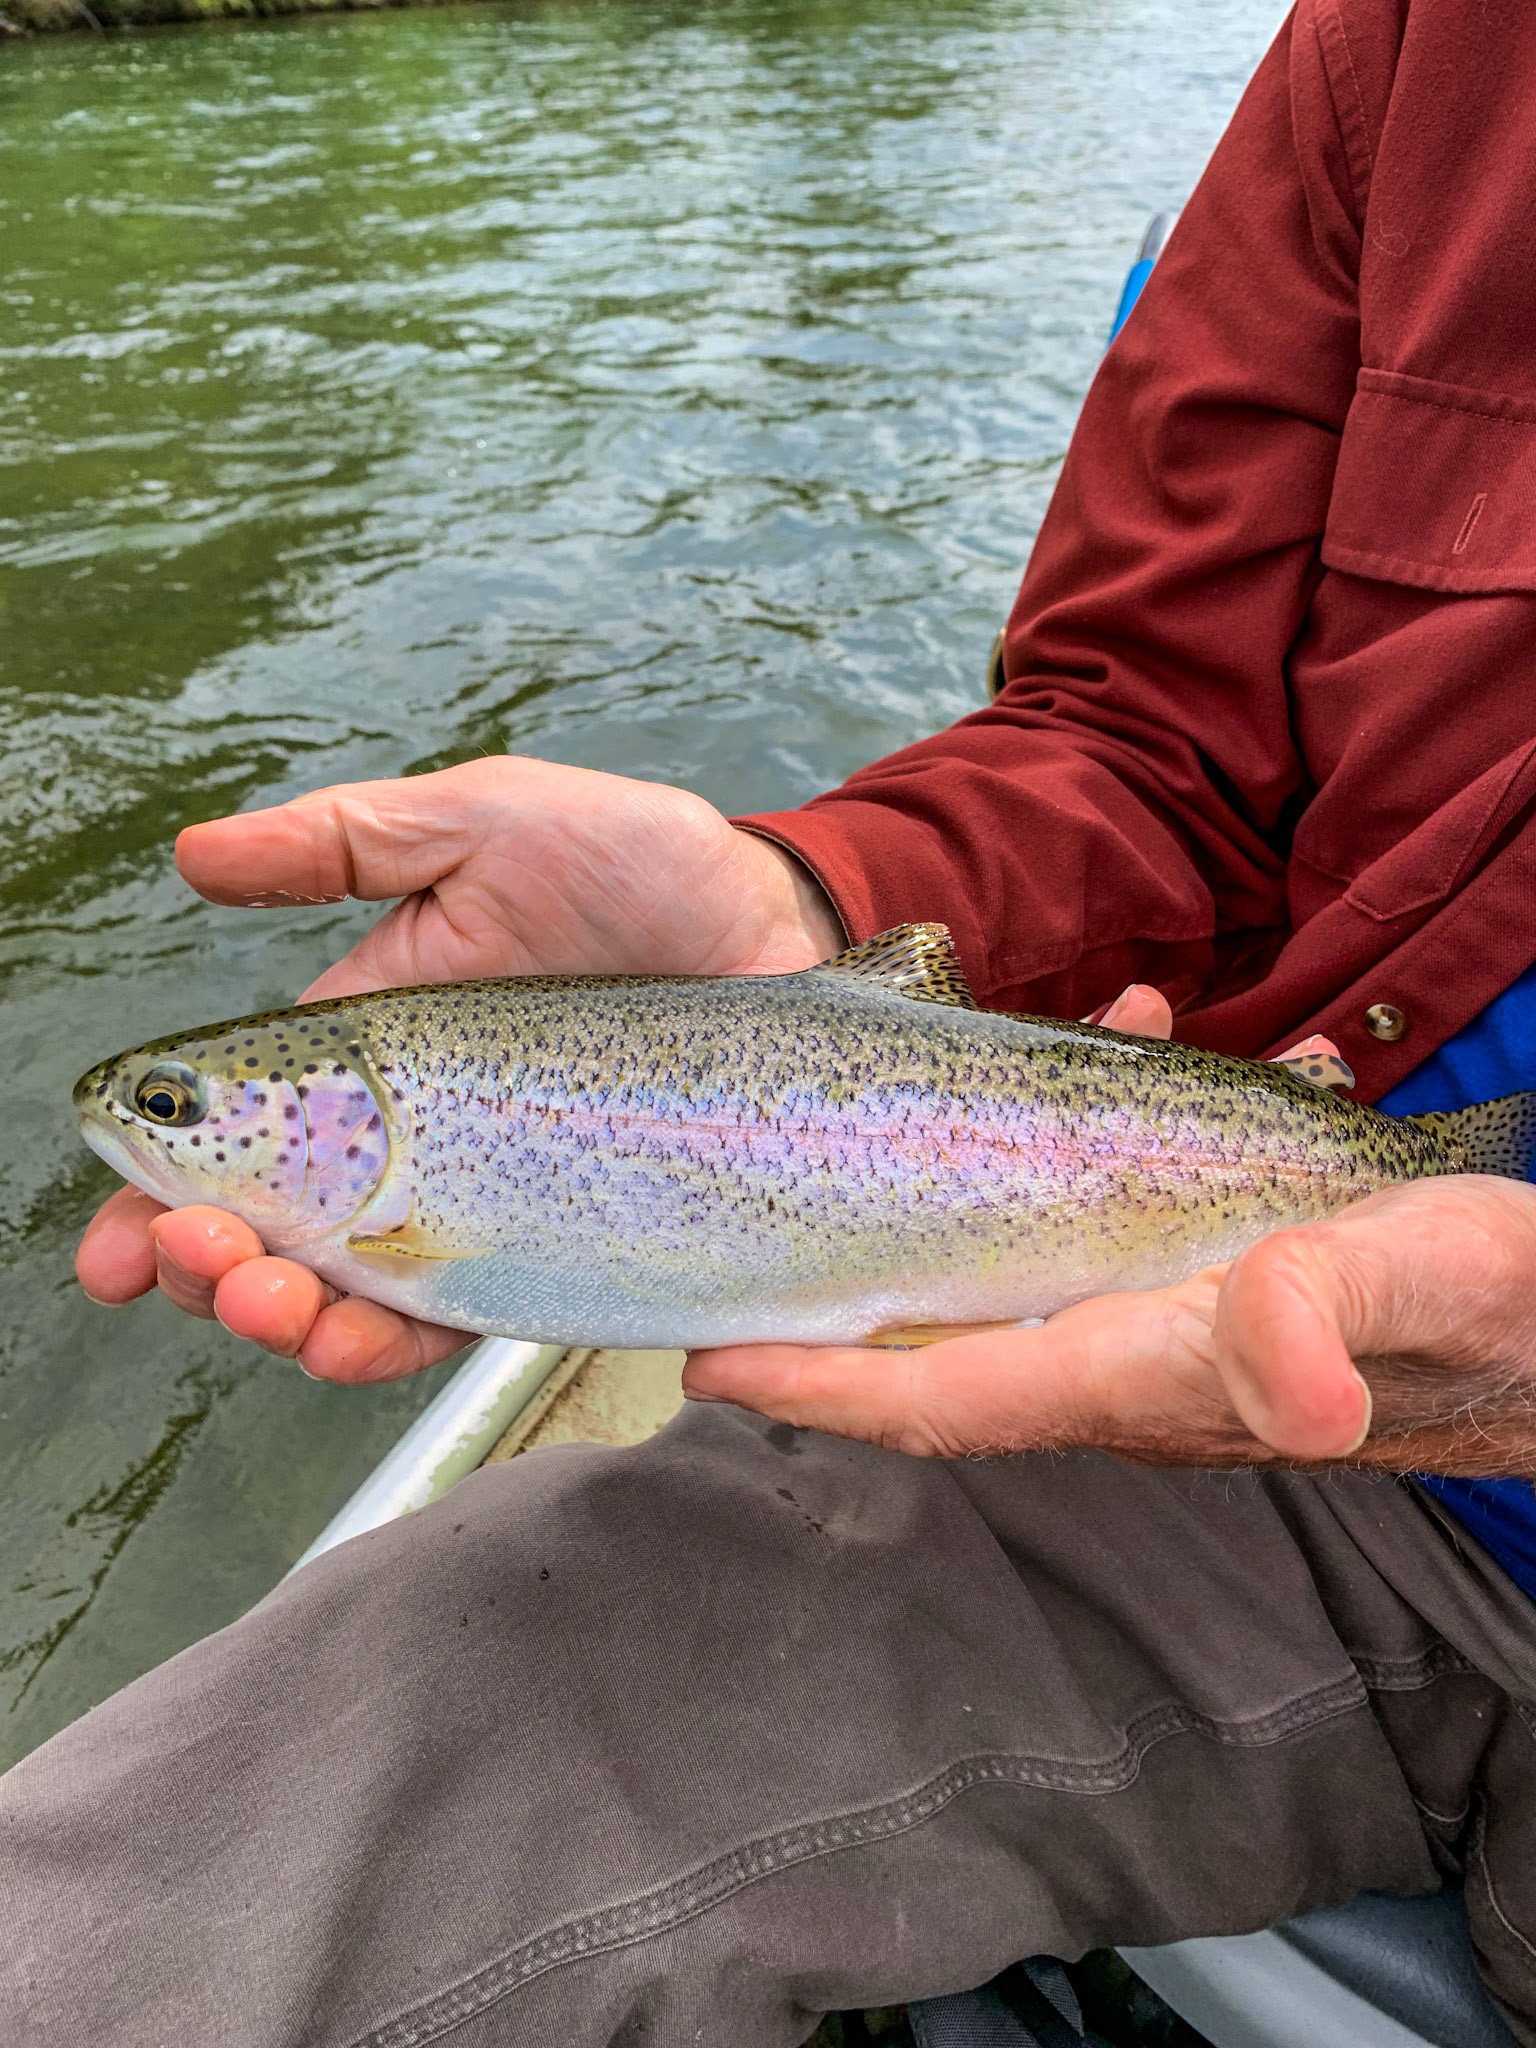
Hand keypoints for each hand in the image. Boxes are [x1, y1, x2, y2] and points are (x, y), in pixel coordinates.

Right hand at [77, 758, 843, 1380]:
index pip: (233, 1140)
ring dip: (291, 1319)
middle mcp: (410, 1139)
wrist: (772, 919)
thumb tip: (194, 855)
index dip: (157, 1199)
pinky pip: (471, 1306)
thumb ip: (348, 841)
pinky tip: (362, 1340)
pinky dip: (402, 1337)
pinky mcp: (567, 1232)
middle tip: (206, 1262)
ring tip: (273, 1310)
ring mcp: (486, 1194)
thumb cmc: (633, 860)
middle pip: (273, 1235)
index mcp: (365, 1052)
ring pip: (355, 1290)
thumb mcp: (485, 822)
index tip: (115, 1247)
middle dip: (214, 1269)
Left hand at [684, 999, 1535, 1472]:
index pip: (938, 1397)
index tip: (711, 1364)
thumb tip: (1288, 1385)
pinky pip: (1080, 1205)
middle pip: (926, 1340)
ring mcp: (1139, 1314)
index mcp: (1138, 1372)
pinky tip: (1127, 1035)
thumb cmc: (1485, 1313)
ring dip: (941, 1178)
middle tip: (732, 1224)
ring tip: (904, 1088)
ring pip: (995, 1257)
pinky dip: (1065, 1130)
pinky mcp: (1180, 1267)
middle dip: (828, 1291)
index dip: (819, 1387)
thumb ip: (1327, 1311)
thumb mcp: (1412, 1282)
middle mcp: (1114, 1357)